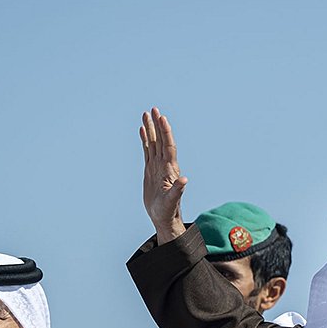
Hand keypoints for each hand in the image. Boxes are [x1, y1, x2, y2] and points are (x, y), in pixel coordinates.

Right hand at [140, 106, 187, 243]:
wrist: (164, 218)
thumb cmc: (169, 211)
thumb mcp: (172, 201)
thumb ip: (178, 190)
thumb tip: (184, 180)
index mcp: (170, 169)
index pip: (168, 146)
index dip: (165, 132)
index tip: (161, 118)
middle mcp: (164, 165)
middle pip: (161, 140)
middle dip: (157, 124)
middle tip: (153, 109)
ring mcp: (157, 166)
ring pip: (153, 143)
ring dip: (150, 129)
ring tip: (146, 114)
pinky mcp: (150, 170)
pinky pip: (147, 151)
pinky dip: (145, 140)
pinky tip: (141, 130)